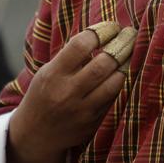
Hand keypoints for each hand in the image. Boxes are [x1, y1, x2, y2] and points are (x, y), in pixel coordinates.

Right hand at [6, 27, 126, 162]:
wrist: (33, 135)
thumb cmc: (45, 94)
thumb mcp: (48, 71)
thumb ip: (71, 56)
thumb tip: (105, 33)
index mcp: (53, 74)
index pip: (81, 45)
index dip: (101, 31)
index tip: (111, 27)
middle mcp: (67, 92)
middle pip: (103, 63)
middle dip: (122, 44)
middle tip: (130, 35)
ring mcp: (81, 110)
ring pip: (115, 82)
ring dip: (126, 65)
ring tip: (129, 53)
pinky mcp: (92, 123)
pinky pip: (115, 99)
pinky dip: (120, 83)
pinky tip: (122, 73)